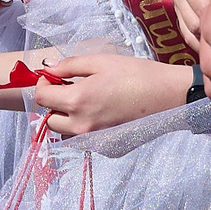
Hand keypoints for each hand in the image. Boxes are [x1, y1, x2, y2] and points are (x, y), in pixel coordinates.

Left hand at [35, 53, 196, 136]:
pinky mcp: (108, 148)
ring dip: (67, 118)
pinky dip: (85, 127)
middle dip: (53, 103)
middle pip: (49, 120)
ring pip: (65, 133)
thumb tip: (48, 69)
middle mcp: (82, 125)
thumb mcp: (100, 61)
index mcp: (78, 101)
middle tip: (68, 88)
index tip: (52, 78)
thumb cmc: (136, 74)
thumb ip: (69, 65)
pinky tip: (101, 112)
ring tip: (85, 101)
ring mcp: (95, 140)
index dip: (43, 85)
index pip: (41, 98)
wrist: (169, 95)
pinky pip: (85, 139)